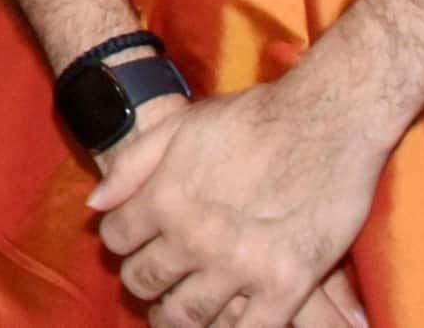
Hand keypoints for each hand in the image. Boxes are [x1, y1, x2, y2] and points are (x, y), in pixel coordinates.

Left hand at [89, 68, 391, 327]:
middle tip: (156, 281)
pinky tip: (226, 321)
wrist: (327, 120)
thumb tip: (96, 204)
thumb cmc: (252, 117)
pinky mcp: (286, 285)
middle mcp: (194, 237)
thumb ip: (131, 167)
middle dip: (143, 282)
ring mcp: (240, 266)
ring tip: (179, 309)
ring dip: (176, 316)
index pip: (116, 239)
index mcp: (165, 198)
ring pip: (188, 315)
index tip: (134, 243)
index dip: (121, 242)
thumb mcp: (179, 126)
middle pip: (145, 281)